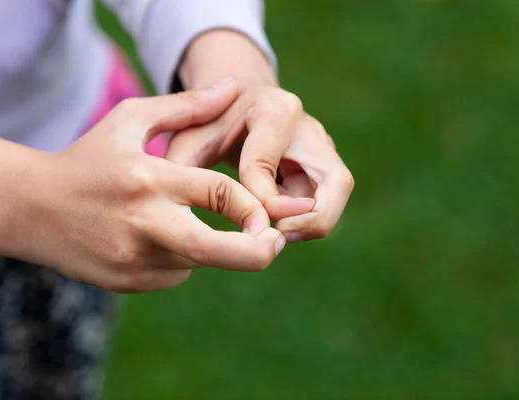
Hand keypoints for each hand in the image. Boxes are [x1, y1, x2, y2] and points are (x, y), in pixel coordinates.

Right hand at [22, 79, 284, 292]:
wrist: (31, 208)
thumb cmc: (87, 158)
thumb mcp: (129, 119)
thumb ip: (186, 106)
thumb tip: (233, 88)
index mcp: (149, 179)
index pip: (220, 194)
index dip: (256, 207)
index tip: (267, 212)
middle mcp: (143, 223)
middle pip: (215, 250)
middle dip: (259, 253)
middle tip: (276, 244)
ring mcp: (133, 258)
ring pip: (198, 261)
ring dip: (210, 246)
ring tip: (180, 219)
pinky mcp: (127, 282)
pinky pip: (175, 274)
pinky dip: (181, 258)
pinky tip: (153, 237)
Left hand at [166, 84, 353, 242]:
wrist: (239, 105)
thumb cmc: (212, 124)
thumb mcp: (191, 137)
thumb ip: (183, 167)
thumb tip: (182, 212)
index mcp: (274, 110)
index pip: (265, 162)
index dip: (253, 198)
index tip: (241, 216)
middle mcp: (309, 128)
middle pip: (336, 182)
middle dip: (309, 220)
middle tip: (274, 238)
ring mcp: (323, 148)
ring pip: (336, 197)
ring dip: (308, 223)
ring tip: (271, 236)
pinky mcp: (324, 167)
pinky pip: (326, 203)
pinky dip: (304, 221)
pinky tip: (273, 226)